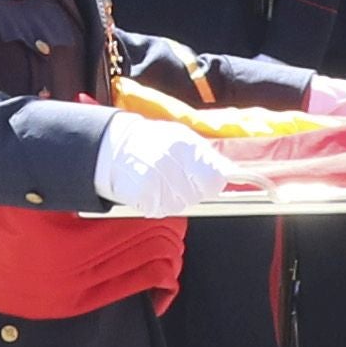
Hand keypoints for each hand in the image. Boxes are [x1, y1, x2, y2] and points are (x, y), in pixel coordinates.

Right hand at [94, 113, 231, 216]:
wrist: (114, 147)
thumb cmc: (150, 141)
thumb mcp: (182, 137)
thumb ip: (207, 155)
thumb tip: (231, 172)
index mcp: (185, 146)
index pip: (214, 178)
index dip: (212, 182)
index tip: (207, 180)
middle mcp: (173, 163)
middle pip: (198, 194)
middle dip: (192, 189)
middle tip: (177, 176)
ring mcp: (157, 180)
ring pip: (182, 204)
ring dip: (175, 197)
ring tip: (161, 179)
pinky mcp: (144, 195)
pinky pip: (162, 209)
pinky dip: (158, 203)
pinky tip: (151, 187)